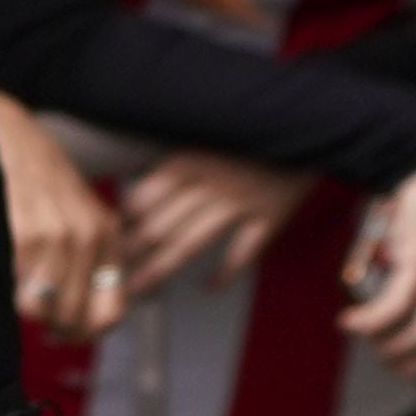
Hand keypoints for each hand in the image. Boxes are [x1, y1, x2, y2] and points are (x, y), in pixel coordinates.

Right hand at [0, 89, 127, 338]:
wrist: (1, 129)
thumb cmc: (31, 170)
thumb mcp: (73, 208)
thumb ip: (83, 254)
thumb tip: (69, 316)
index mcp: (105, 233)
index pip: (110, 313)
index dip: (84, 332)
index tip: (62, 330)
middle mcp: (88, 238)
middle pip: (72, 318)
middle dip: (46, 323)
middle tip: (29, 308)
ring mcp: (56, 238)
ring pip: (41, 311)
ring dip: (21, 308)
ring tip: (10, 287)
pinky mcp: (23, 237)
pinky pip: (14, 292)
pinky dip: (2, 292)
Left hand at [116, 145, 311, 299]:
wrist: (308, 124)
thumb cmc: (250, 133)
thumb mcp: (206, 138)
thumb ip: (176, 165)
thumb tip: (137, 195)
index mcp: (190, 160)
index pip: (143, 198)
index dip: (122, 223)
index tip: (107, 240)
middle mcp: (210, 184)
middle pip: (159, 227)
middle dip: (131, 255)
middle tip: (111, 276)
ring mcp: (241, 202)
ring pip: (190, 244)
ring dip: (160, 270)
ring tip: (141, 291)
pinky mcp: (270, 216)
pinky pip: (242, 252)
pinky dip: (225, 273)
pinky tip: (209, 287)